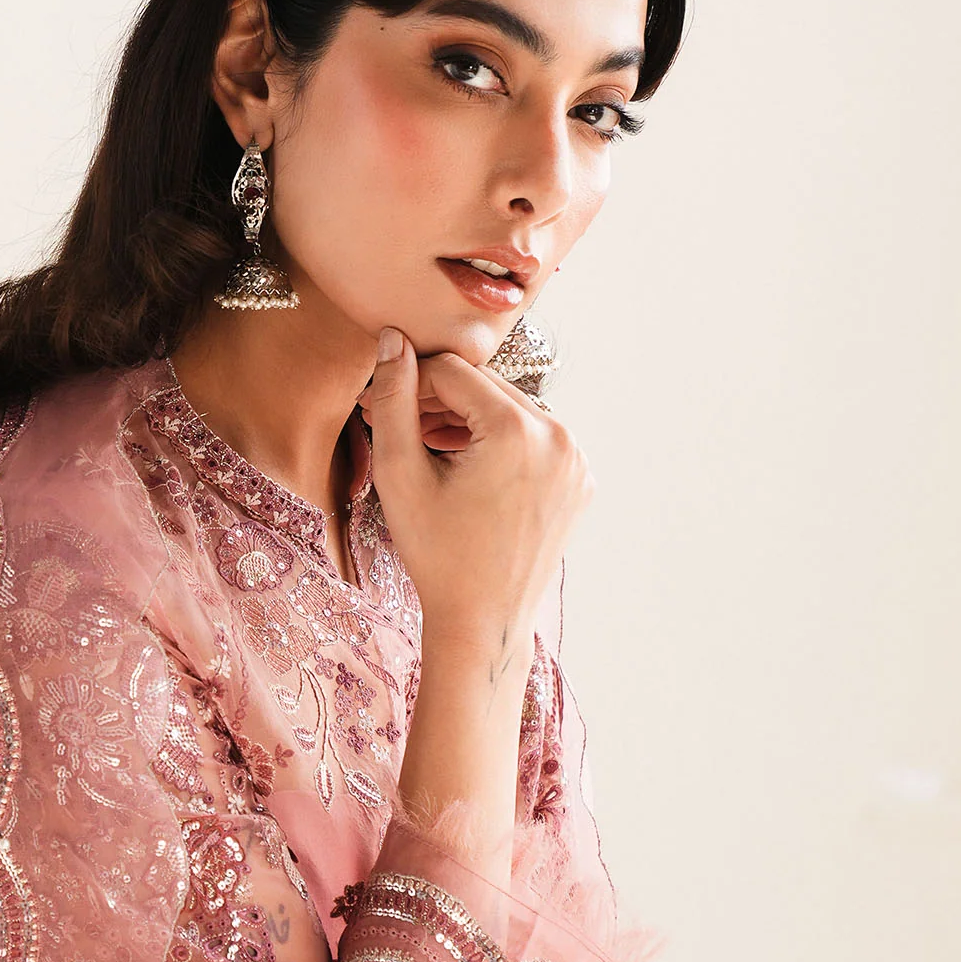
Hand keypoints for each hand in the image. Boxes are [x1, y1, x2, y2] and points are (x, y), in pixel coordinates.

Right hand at [359, 327, 591, 658]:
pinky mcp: (580, 481)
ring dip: (469, 422)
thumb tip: (392, 340)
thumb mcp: (401, 474)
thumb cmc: (437, 554)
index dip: (409, 382)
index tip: (379, 404)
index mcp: (518, 431)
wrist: (483, 622)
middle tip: (396, 425)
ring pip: (510, 413)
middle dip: (440, 401)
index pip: (454, 373)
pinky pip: (534, 442)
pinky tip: (465, 470)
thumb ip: (394, 399)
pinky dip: (500, 446)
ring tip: (427, 447)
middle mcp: (559, 437)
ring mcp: (577, 461)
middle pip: (486, 390)